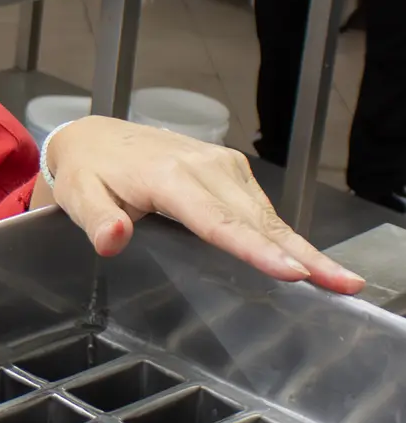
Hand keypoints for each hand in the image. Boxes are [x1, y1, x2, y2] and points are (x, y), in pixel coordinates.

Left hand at [39, 117, 362, 294]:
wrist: (95, 138)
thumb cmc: (89, 171)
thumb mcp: (80, 196)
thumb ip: (97, 219)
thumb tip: (113, 238)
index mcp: (170, 177)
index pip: (218, 222)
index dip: (256, 249)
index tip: (291, 271)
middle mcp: (204, 166)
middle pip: (256, 220)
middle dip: (301, 254)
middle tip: (342, 284)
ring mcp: (221, 165)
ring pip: (267, 215)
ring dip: (303, 247)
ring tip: (339, 280)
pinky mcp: (229, 169)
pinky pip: (261, 208)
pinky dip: (286, 235)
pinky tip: (307, 260)